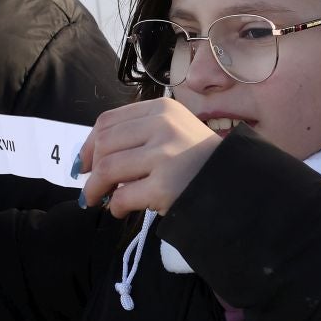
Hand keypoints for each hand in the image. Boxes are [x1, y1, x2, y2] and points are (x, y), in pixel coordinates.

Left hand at [78, 98, 219, 216]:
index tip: (84, 163)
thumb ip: (138, 136)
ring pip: (108, 169)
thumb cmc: (201, 162)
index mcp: (162, 110)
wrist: (236, 183)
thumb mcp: (174, 131)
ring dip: (96, 189)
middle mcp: (163, 126)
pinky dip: (115, 207)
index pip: (108, 121)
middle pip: (104, 145)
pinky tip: (120, 211)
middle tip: (91, 188)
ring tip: (99, 200)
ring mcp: (165, 155)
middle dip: (91, 170)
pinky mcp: (165, 185)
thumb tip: (89, 158)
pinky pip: (122, 196)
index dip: (89, 144)